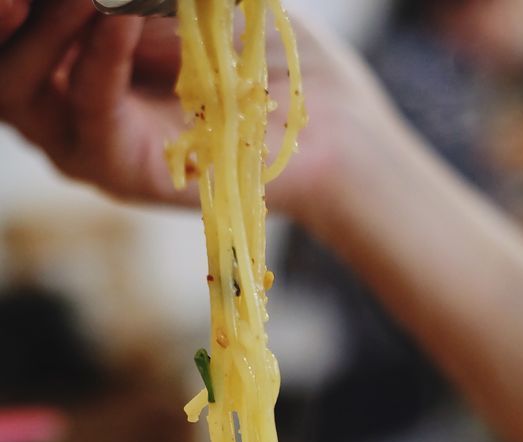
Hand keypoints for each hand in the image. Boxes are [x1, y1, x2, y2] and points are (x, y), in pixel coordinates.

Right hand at [0, 0, 396, 222]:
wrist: (317, 122)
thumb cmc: (250, 52)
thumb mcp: (181, 3)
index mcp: (61, 55)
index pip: (11, 25)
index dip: (4, 4)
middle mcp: (57, 102)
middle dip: (2, 14)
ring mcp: (81, 141)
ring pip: (21, 86)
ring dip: (41, 26)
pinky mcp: (119, 170)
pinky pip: (92, 108)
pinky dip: (98, 56)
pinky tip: (113, 15)